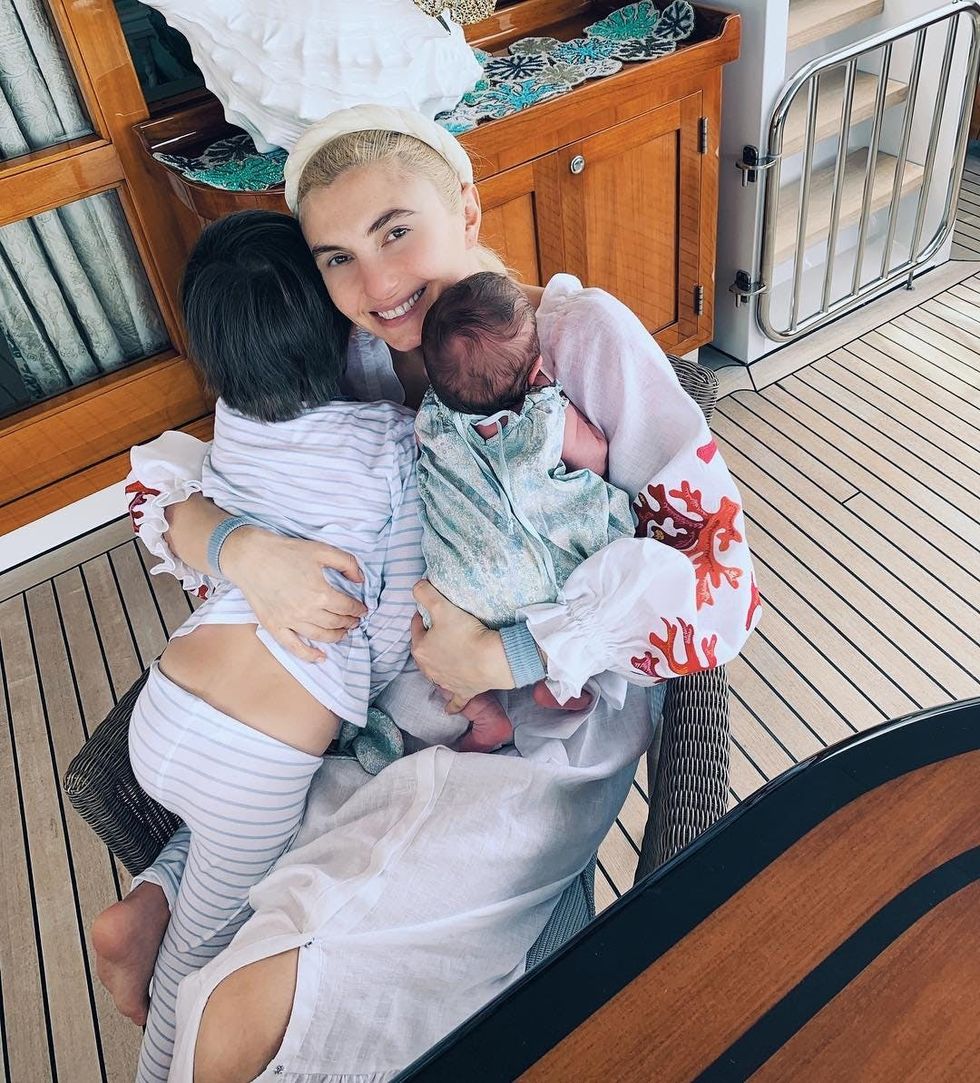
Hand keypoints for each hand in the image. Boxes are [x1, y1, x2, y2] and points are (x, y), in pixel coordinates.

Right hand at [220, 527, 366, 661]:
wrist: (251, 556)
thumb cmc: (285, 551)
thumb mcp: (322, 550)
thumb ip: (347, 563)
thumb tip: (360, 579)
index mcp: (320, 593)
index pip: (347, 607)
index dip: (358, 609)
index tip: (362, 609)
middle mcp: (307, 611)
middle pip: (335, 622)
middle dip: (349, 622)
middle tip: (354, 620)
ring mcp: (289, 621)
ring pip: (320, 635)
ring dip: (336, 636)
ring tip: (343, 633)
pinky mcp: (274, 626)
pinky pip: (293, 646)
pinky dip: (308, 655)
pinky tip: (321, 657)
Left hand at [410, 580, 512, 711]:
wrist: (491, 660)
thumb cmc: (465, 634)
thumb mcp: (441, 607)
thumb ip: (425, 592)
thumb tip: (417, 586)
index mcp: (421, 649)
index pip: (416, 628)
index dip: (422, 615)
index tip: (431, 608)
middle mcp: (429, 669)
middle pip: (425, 651)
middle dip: (429, 641)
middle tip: (441, 629)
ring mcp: (446, 682)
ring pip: (436, 674)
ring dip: (438, 667)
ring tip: (446, 656)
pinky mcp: (463, 691)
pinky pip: (454, 700)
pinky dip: (452, 703)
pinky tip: (448, 709)